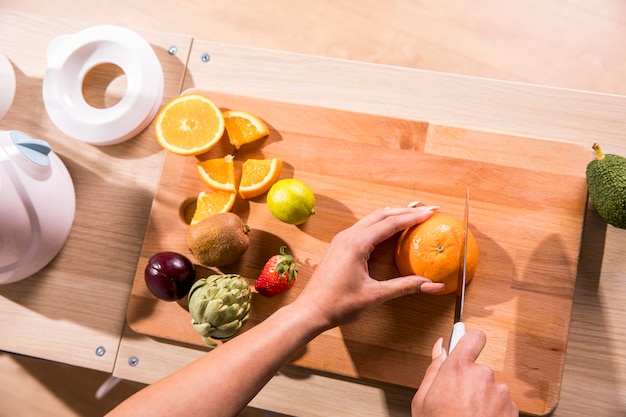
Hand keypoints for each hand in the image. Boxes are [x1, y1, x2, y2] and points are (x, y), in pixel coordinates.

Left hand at [294, 206, 444, 329]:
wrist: (310, 310)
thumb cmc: (338, 305)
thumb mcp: (375, 295)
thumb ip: (405, 287)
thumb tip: (432, 285)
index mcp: (357, 244)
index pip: (391, 223)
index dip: (413, 217)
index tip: (431, 213)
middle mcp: (348, 236)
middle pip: (382, 215)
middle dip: (406, 211)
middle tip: (427, 210)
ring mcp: (342, 239)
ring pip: (372, 219)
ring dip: (393, 215)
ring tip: (413, 214)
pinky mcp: (339, 246)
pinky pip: (364, 227)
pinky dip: (381, 224)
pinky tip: (391, 229)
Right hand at [412, 330, 517, 416]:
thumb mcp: (422, 400)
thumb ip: (434, 369)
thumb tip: (440, 348)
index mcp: (458, 368)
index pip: (472, 337)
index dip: (469, 339)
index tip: (466, 342)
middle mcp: (483, 375)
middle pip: (478, 368)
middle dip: (470, 381)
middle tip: (456, 400)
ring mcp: (500, 393)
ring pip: (490, 388)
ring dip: (482, 398)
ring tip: (467, 415)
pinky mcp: (512, 409)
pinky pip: (501, 404)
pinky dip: (493, 412)